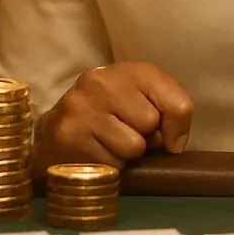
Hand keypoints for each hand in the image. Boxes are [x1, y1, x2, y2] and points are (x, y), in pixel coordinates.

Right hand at [34, 61, 192, 171]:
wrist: (55, 129)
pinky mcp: (69, 134)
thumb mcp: (144, 101)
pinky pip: (110, 163)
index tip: (166, 134)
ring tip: (110, 142)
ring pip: (132, 146)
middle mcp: (102, 81)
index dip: (178, 127)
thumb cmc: (111, 115)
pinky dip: (109, 164)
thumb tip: (174, 144)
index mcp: (130, 70)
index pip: (177, 104)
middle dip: (145, 137)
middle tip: (126, 132)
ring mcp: (82, 106)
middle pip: (150, 123)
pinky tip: (95, 150)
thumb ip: (172, 112)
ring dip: (126, 154)